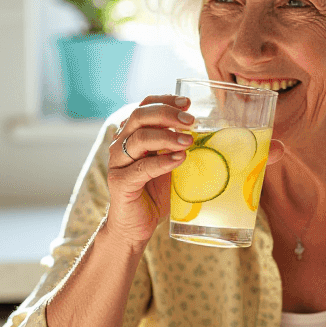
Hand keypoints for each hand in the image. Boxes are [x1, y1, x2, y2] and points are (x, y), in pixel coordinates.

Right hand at [101, 95, 196, 247]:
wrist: (136, 226)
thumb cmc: (154, 194)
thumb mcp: (170, 165)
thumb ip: (178, 148)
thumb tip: (207, 134)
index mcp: (131, 136)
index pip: (144, 107)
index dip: (165, 101)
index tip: (188, 102)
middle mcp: (121, 145)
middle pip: (139, 117)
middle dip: (167, 114)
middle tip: (190, 121)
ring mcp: (118, 163)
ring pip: (139, 139)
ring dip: (167, 136)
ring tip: (188, 141)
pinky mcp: (120, 183)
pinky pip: (141, 168)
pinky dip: (162, 161)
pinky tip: (179, 159)